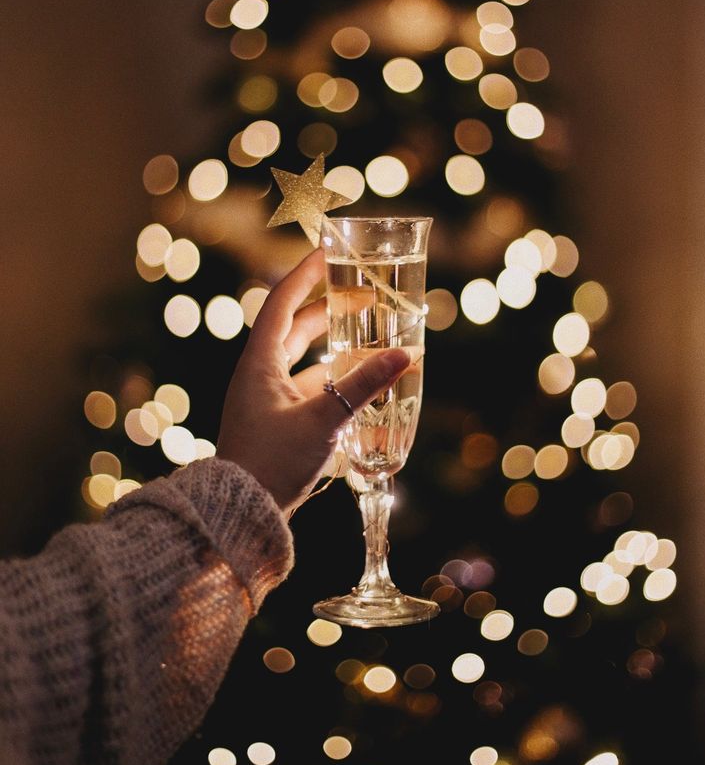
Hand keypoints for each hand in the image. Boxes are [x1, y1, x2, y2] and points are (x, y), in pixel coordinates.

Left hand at [216, 247, 409, 511]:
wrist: (239, 514)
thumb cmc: (272, 463)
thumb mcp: (323, 421)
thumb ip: (363, 387)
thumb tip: (405, 355)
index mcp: (260, 363)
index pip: (283, 302)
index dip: (306, 273)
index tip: (328, 250)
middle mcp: (260, 375)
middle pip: (295, 328)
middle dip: (328, 309)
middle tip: (362, 295)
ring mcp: (266, 400)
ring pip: (303, 360)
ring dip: (333, 347)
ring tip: (367, 335)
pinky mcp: (276, 423)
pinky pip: (307, 390)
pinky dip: (332, 382)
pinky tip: (357, 386)